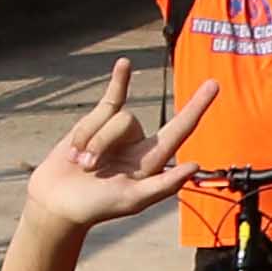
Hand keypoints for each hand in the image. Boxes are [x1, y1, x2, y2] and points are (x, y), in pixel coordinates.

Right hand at [26, 62, 202, 231]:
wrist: (57, 203)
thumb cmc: (95, 207)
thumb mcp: (131, 200)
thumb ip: (162, 186)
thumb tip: (194, 166)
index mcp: (151, 160)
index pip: (180, 129)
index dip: (197, 107)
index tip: (214, 84)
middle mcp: (138, 142)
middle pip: (126, 121)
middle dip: (100, 141)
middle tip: (87, 170)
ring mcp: (117, 131)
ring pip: (107, 115)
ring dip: (86, 139)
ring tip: (79, 164)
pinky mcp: (96, 123)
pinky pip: (111, 98)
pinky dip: (118, 80)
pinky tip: (124, 64)